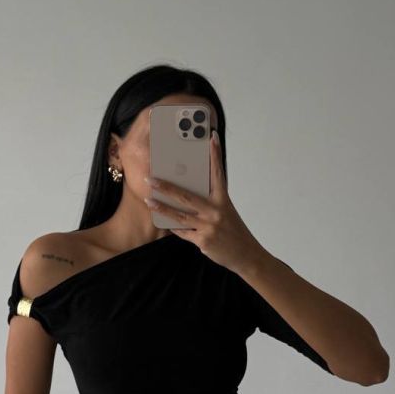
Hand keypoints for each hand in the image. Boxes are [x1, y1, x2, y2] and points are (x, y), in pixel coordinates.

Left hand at [143, 129, 263, 273]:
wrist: (245, 255)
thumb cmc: (234, 232)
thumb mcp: (226, 212)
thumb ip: (210, 203)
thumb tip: (187, 195)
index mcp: (223, 200)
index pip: (218, 174)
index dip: (215, 155)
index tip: (211, 138)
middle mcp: (216, 211)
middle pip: (187, 196)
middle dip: (167, 187)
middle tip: (151, 179)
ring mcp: (209, 226)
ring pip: (179, 216)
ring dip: (162, 208)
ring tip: (148, 200)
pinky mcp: (203, 240)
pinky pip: (183, 233)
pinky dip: (174, 228)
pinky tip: (164, 223)